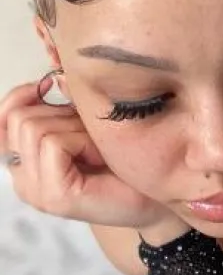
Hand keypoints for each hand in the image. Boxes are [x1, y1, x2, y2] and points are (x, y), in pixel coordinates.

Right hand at [0, 78, 178, 231]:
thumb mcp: (89, 124)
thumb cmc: (125, 160)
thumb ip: (65, 102)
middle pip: (20, 117)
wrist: (155, 198)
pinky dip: (82, 142)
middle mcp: (22, 175)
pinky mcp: (52, 196)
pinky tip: (99, 157)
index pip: (5, 115)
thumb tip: (56, 76)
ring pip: (34, 128)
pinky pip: (53, 144)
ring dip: (75, 128)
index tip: (54, 84)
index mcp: (25, 156)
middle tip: (91, 134)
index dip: (25, 94)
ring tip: (96, 148)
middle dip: (61, 113)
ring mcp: (34, 189)